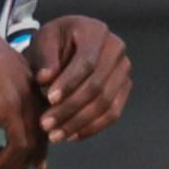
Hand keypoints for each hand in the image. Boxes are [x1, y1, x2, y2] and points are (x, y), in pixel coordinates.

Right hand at [0, 9, 49, 168]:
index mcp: (30, 79)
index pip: (42, 117)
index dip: (38, 143)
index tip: (34, 164)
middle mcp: (33, 90)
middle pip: (40, 134)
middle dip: (27, 162)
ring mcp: (25, 100)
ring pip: (29, 145)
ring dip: (11, 168)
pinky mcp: (12, 110)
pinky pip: (17, 146)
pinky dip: (5, 163)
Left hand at [30, 17, 130, 143]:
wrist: (69, 44)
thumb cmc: (55, 42)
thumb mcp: (44, 40)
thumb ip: (44, 57)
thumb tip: (45, 78)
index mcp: (96, 32)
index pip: (87, 62)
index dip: (69, 83)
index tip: (49, 99)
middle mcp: (117, 49)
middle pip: (97, 86)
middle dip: (70, 109)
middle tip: (45, 124)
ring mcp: (124, 71)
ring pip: (106, 104)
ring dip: (79, 123)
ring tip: (55, 136)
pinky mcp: (124, 89)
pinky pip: (112, 114)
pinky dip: (91, 128)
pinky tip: (70, 136)